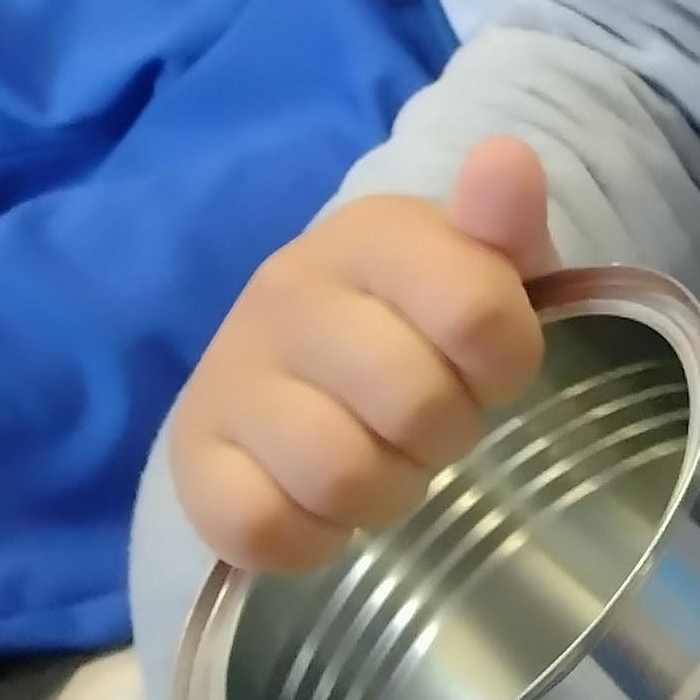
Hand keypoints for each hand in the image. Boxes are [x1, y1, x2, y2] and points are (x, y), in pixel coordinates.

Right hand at [171, 139, 558, 572]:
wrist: (307, 354)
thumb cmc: (424, 314)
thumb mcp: (487, 263)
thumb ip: (506, 220)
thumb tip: (506, 159)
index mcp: (374, 231)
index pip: (477, 313)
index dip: (509, 364)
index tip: (495, 367)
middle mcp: (288, 288)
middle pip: (414, 405)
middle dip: (448, 433)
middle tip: (436, 423)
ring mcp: (231, 370)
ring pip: (339, 474)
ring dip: (387, 492)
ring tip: (387, 462)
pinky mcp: (190, 452)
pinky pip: (261, 528)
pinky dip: (312, 539)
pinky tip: (327, 507)